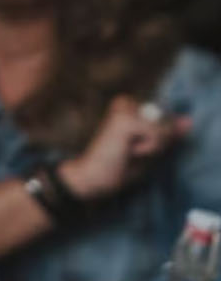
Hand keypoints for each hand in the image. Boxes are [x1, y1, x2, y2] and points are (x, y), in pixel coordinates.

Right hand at [58, 95, 191, 200]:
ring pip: (162, 127)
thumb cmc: (119, 166)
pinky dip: (148, 147)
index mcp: (129, 108)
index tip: (137, 148)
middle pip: (166, 121)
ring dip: (153, 144)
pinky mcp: (123, 119)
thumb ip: (168, 134)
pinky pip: (155, 133)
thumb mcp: (150, 149)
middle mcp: (125, 104)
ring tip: (130, 151)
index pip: (166, 118)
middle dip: (158, 141)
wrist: (92, 176)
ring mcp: (123, 109)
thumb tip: (188, 121)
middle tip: (133, 151)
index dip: (161, 139)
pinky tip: (128, 151)